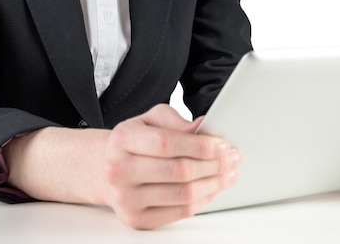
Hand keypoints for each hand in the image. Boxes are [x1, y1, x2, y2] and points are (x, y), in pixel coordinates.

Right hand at [100, 104, 240, 228]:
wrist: (106, 168)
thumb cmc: (133, 141)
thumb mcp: (149, 119)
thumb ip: (175, 121)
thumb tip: (202, 127)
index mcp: (122, 139)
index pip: (167, 143)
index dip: (200, 145)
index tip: (222, 144)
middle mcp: (119, 170)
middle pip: (179, 171)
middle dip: (214, 165)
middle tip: (233, 158)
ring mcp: (126, 199)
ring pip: (183, 195)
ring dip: (214, 183)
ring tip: (229, 173)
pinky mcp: (136, 219)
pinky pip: (179, 212)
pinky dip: (203, 199)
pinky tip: (213, 187)